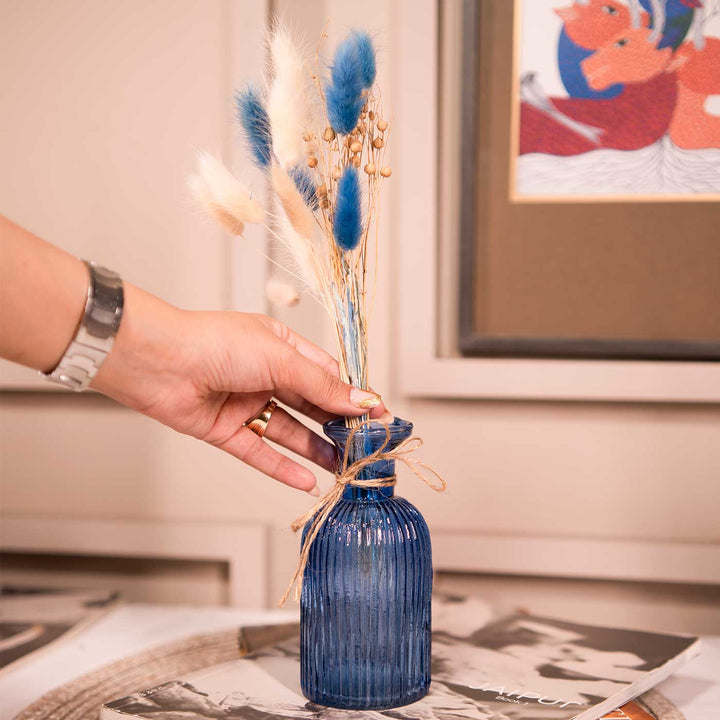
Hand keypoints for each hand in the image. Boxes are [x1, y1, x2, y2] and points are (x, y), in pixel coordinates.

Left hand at [92, 284, 388, 493]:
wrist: (157, 361)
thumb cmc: (215, 344)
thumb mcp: (280, 359)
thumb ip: (321, 385)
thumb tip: (362, 400)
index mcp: (280, 347)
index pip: (325, 373)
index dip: (350, 395)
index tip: (378, 415)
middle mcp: (264, 375)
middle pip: (310, 404)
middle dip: (337, 424)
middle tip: (364, 446)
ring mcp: (246, 403)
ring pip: (289, 431)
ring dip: (315, 449)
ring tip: (343, 467)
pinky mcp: (226, 430)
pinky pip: (260, 452)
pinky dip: (283, 467)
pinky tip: (307, 480)